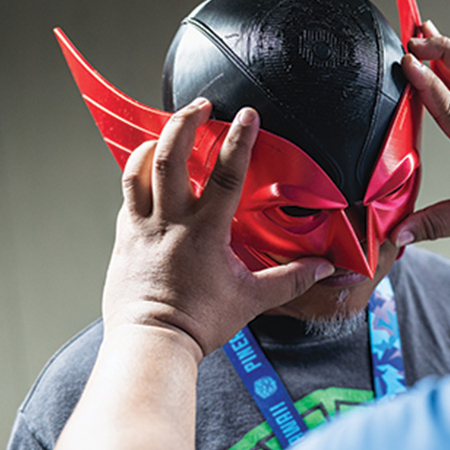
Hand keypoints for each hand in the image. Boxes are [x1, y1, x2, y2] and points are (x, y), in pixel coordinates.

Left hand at [102, 99, 333, 358]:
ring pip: (138, 170)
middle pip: (170, 157)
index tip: (248, 114)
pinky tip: (149, 174)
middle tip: (201, 105)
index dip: (239, 140)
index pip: (226, 175)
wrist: (151, 344)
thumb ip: (291, 279)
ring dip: (153, 143)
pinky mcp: (124, 238)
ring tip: (168, 131)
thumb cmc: (200, 322)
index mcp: (205, 232)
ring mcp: (141, 228)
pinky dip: (138, 176)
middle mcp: (169, 222)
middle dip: (185, 123)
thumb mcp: (252, 299)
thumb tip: (325, 267)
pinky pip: (128, 196)